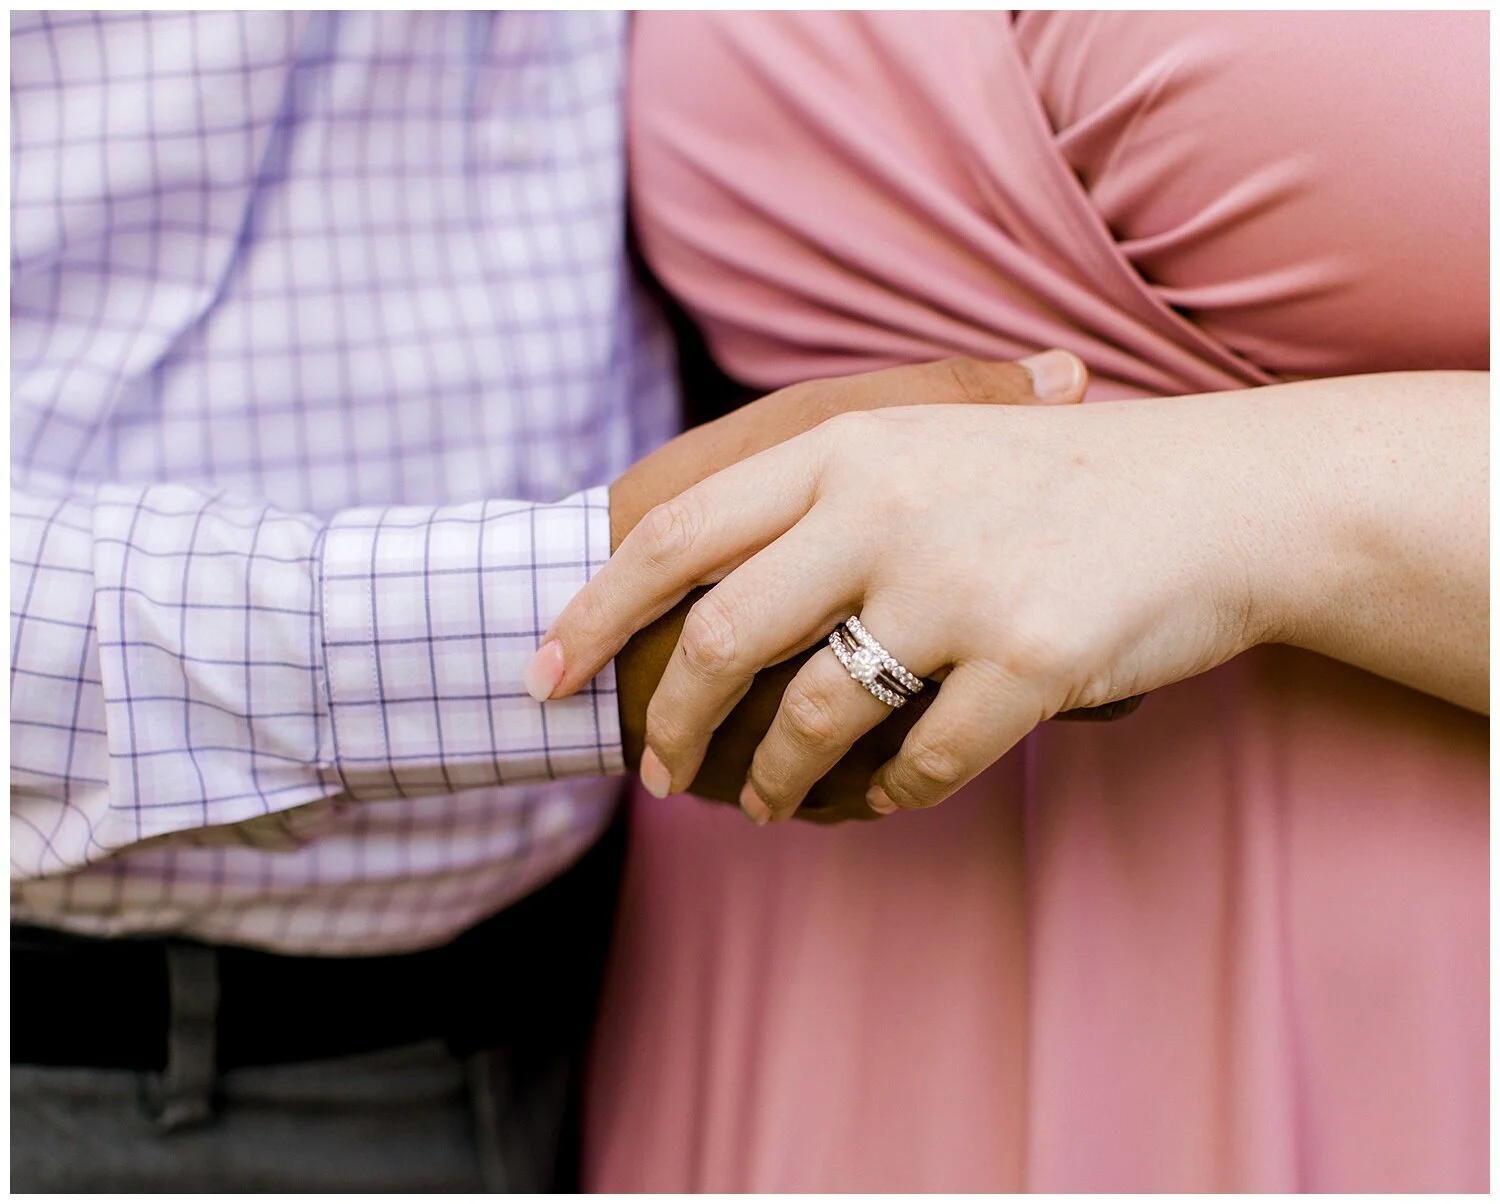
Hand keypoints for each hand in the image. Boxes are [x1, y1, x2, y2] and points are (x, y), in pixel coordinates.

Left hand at [539, 389, 1299, 823]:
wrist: (1223, 494)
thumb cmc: (1064, 476)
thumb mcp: (933, 438)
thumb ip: (823, 484)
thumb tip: (707, 566)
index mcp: (851, 443)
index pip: (681, 532)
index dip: (595, 609)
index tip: (542, 675)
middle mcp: (892, 506)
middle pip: (726, 637)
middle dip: (672, 723)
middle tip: (657, 772)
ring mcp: (962, 584)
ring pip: (814, 717)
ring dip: (773, 781)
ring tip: (768, 805)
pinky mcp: (1033, 660)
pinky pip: (921, 765)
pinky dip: (887, 799)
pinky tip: (879, 799)